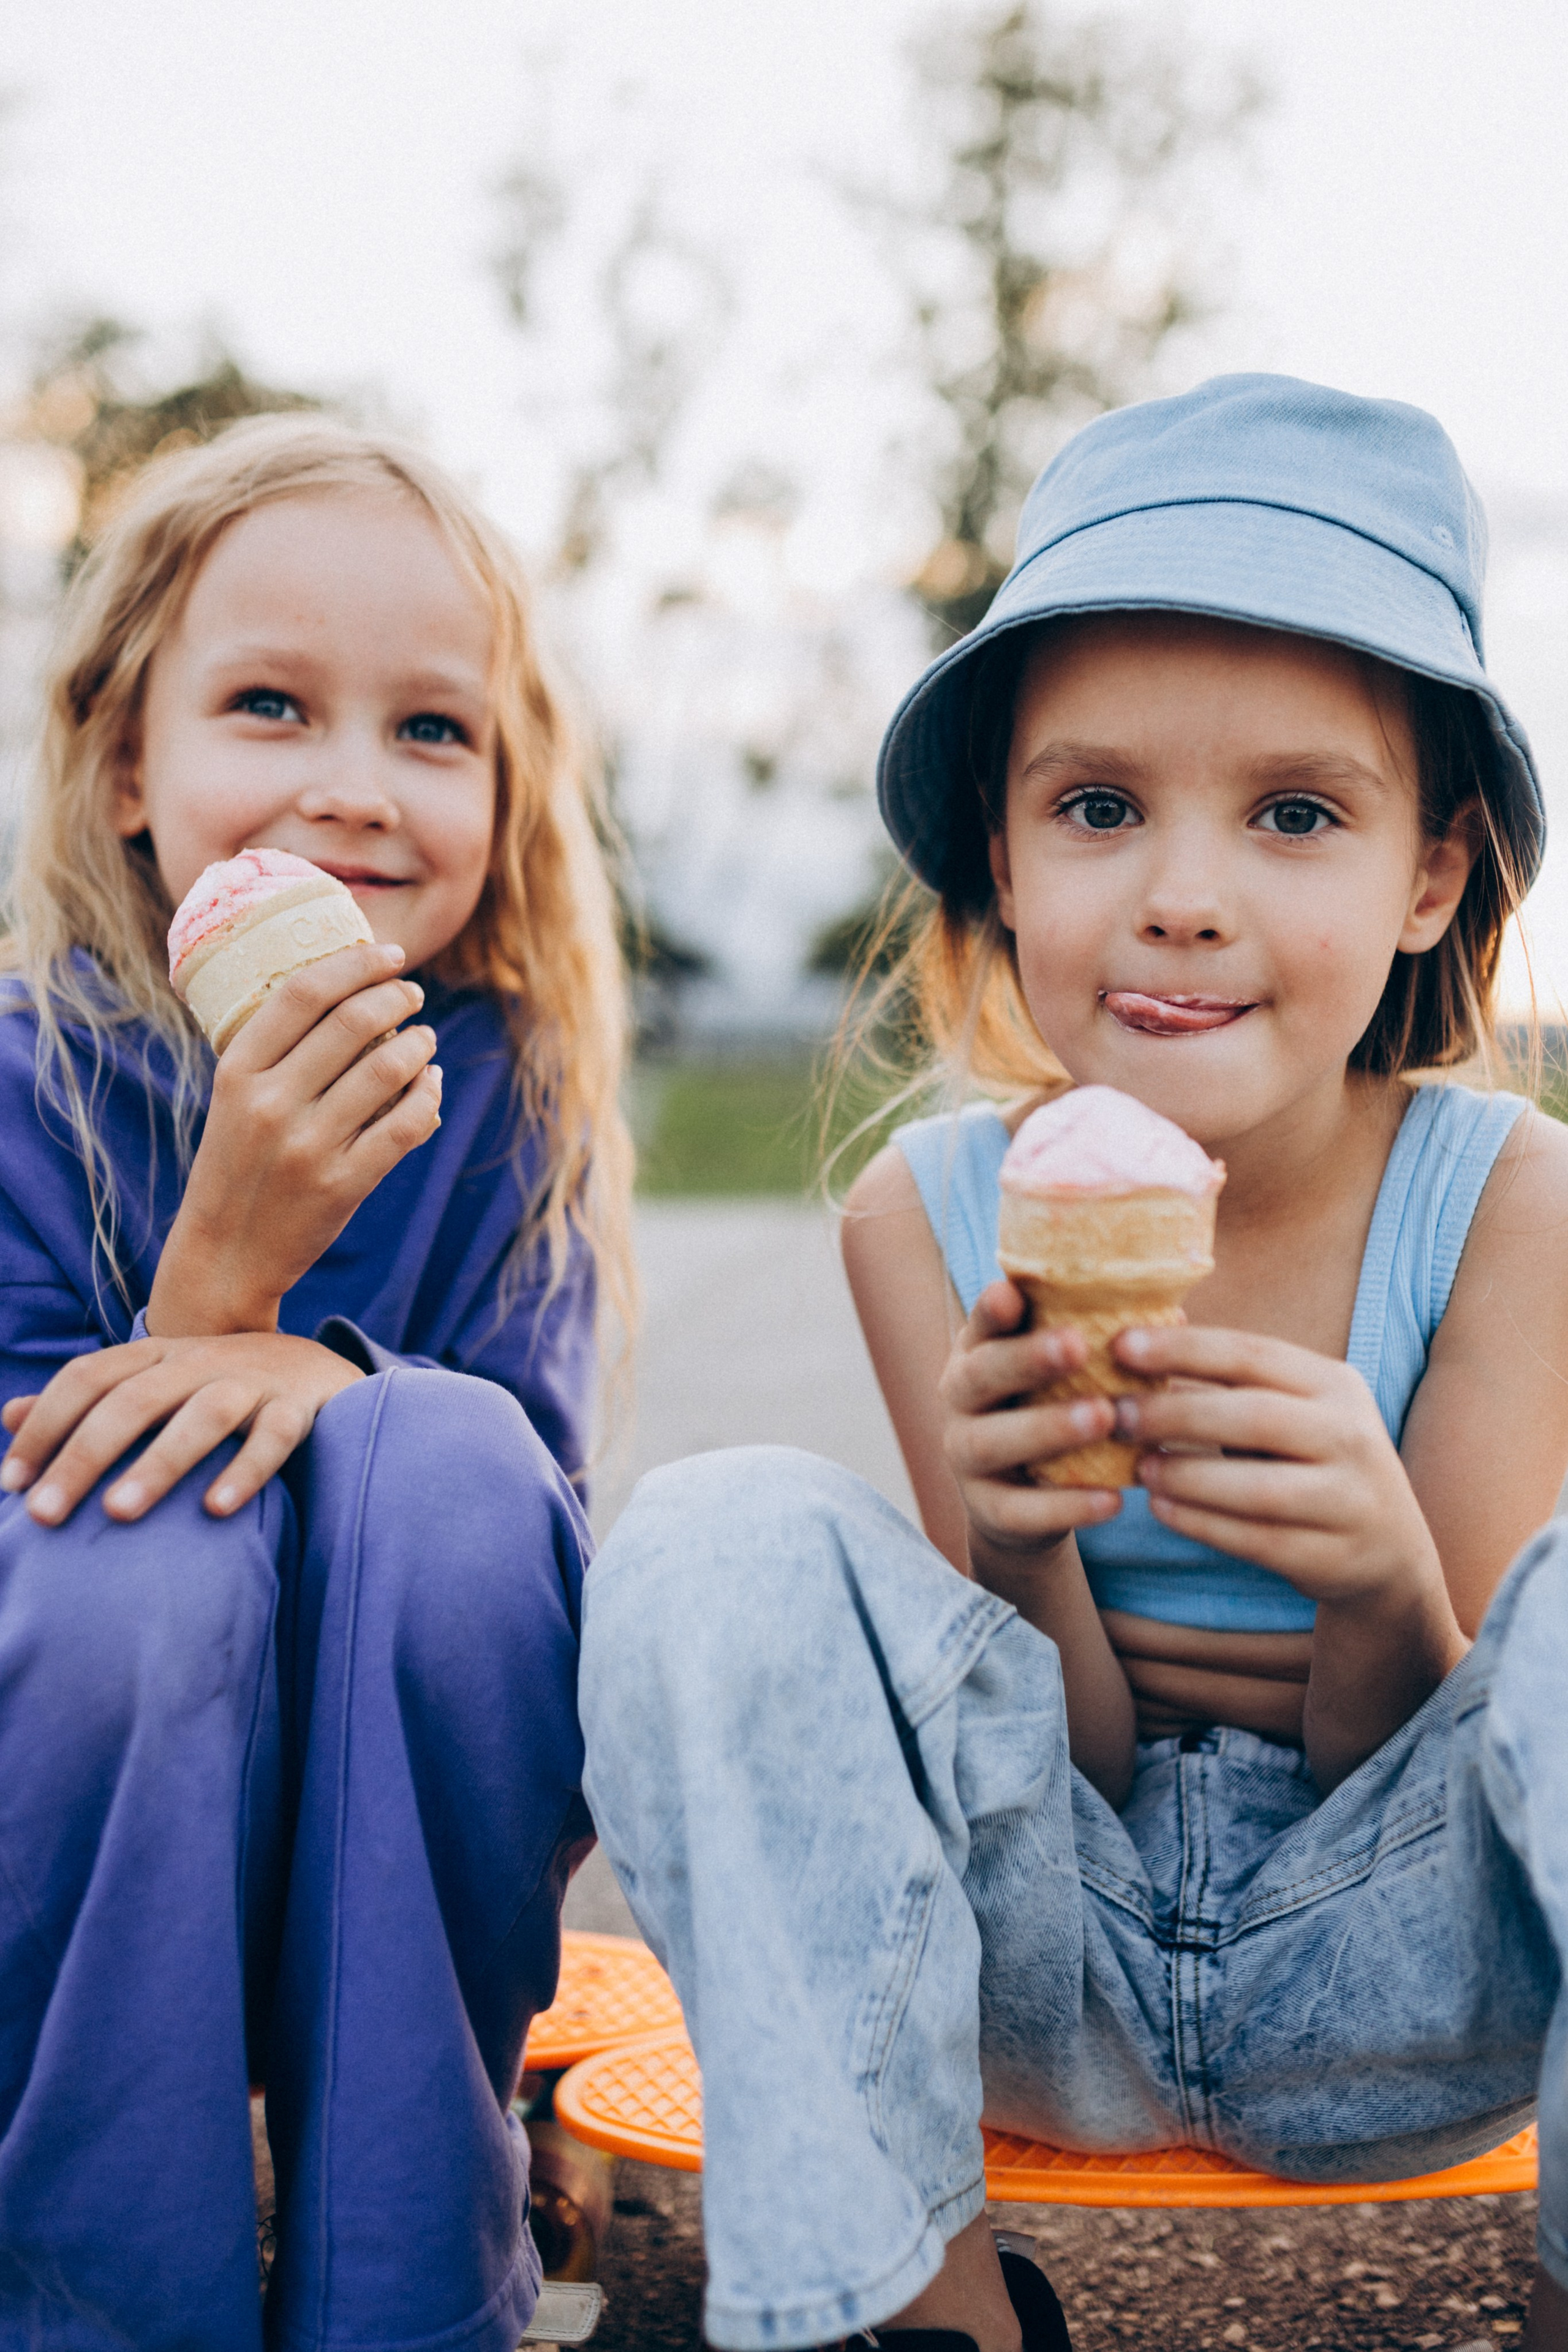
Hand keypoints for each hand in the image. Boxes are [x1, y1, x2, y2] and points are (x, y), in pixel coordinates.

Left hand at [0, 1332, 363, 1525]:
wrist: (317, 1367)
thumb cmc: (216, 1386)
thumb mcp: (151, 1383)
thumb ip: (86, 1401)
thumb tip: (8, 1417)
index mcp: (156, 1354)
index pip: (87, 1378)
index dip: (45, 1425)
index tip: (11, 1483)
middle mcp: (199, 1361)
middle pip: (133, 1400)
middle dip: (84, 1456)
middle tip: (44, 1515)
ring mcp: (251, 1381)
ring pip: (201, 1416)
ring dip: (157, 1463)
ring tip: (118, 1512)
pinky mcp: (297, 1408)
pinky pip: (273, 1437)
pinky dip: (245, 1470)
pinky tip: (215, 1508)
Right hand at [150, 941, 441, 1335]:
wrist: (225, 1253)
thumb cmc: (237, 1163)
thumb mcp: (234, 1099)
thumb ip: (276, 1051)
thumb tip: (350, 990)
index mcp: (237, 1072)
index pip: (303, 992)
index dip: (356, 963)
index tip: (389, 953)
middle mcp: (269, 1103)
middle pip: (352, 1023)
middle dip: (397, 998)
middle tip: (413, 995)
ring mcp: (307, 1146)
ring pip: (388, 1070)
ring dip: (419, 1045)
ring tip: (425, 1039)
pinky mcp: (342, 1184)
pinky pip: (406, 1125)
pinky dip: (428, 1095)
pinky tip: (431, 1083)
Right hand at [939, 1277, 1121, 1571]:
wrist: (1021, 1499)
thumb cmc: (1050, 1408)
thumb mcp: (1060, 1373)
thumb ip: (1095, 1339)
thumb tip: (1175, 1312)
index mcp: (978, 1352)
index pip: (981, 1323)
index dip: (993, 1309)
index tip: (1013, 1293)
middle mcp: (959, 1399)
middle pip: (980, 1375)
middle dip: (1027, 1359)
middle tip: (1077, 1346)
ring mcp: (964, 1456)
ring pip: (992, 1442)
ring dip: (1048, 1428)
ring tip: (1104, 1416)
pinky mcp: (986, 1509)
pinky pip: (1020, 1511)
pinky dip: (1065, 1507)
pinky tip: (1113, 1499)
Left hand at [1112, 1325, 1441, 1606]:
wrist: (1390, 1547)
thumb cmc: (1313, 1460)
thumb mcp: (1293, 1409)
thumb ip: (1230, 1379)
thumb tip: (1136, 1341)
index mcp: (1335, 1384)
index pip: (1252, 1354)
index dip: (1183, 1348)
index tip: (1119, 1345)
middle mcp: (1351, 1435)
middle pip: (1254, 1416)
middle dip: (1175, 1414)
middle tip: (1117, 1416)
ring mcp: (1349, 1499)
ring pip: (1257, 1487)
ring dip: (1186, 1476)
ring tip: (1138, 1468)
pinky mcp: (1333, 1556)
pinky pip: (1258, 1540)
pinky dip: (1202, 1524)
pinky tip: (1161, 1509)